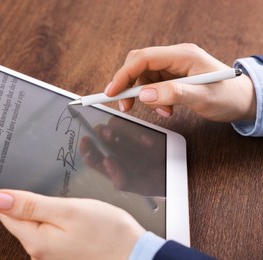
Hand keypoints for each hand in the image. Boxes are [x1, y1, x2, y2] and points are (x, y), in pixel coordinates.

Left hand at [0, 190, 145, 259]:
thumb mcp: (67, 210)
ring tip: (71, 209)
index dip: (11, 194)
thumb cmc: (108, 234)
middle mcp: (38, 253)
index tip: (28, 187)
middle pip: (19, 219)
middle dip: (33, 203)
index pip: (4, 213)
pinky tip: (76, 221)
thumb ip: (30, 205)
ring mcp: (50, 256)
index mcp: (35, 240)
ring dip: (47, 212)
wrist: (136, 256)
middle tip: (59, 198)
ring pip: (37, 225)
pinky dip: (58, 222)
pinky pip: (50, 232)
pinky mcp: (62, 254)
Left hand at [80, 116, 165, 196]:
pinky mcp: (139, 133)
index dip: (86, 149)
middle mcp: (114, 150)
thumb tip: (107, 162)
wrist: (174, 177)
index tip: (86, 142)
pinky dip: (138, 133)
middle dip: (100, 133)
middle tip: (108, 135)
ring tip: (122, 135)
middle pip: (99, 135)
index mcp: (108, 164)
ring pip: (113, 126)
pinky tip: (147, 143)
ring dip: (116, 129)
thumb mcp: (136, 186)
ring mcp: (126, 140)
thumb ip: (121, 178)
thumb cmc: (151, 183)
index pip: (91, 155)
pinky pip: (133, 126)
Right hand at [106, 43, 255, 121]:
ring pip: (143, 77)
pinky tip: (165, 109)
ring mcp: (173, 66)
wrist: (241, 100)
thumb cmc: (228, 95)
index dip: (124, 74)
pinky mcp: (172, 76)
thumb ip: (173, 94)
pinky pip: (152, 85)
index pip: (143, 58)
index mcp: (182, 55)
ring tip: (161, 111)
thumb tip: (143, 95)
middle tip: (125, 105)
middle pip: (139, 65)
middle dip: (128, 85)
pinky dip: (153, 99)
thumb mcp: (202, 97)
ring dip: (144, 96)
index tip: (111, 92)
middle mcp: (175, 57)